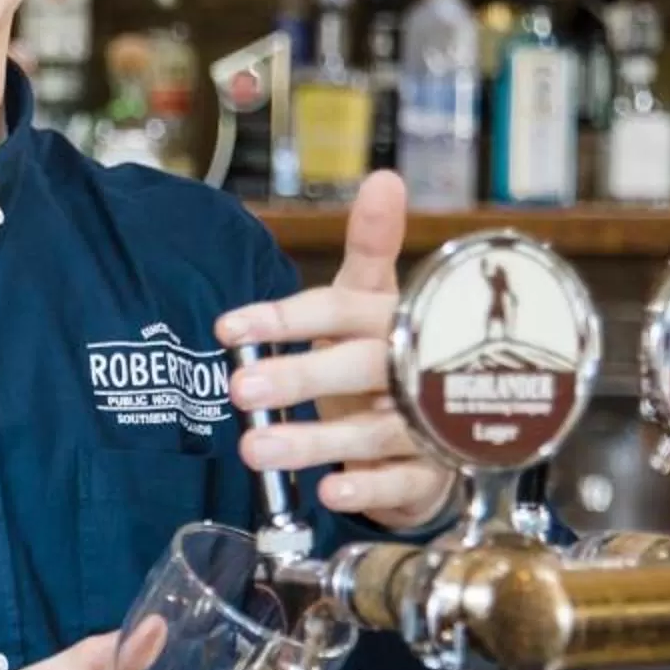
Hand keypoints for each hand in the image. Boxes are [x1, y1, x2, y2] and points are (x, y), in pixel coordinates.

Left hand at [214, 169, 458, 532]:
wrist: (440, 425)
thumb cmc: (390, 352)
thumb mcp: (374, 298)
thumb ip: (370, 246)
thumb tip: (384, 177)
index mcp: (394, 319)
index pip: (342, 309)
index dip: (288, 317)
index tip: (229, 327)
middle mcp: (414, 369)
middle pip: (361, 367)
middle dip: (300, 378)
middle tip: (239, 388)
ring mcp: (427, 424)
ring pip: (374, 432)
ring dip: (314, 441)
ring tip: (254, 449)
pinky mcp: (430, 474)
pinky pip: (402, 483)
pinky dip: (367, 488)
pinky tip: (329, 492)